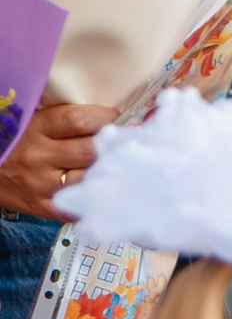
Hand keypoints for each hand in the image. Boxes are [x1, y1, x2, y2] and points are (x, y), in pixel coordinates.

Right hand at [0, 102, 114, 219]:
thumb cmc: (15, 142)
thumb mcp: (30, 122)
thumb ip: (61, 118)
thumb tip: (106, 113)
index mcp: (36, 128)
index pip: (78, 120)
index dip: (104, 117)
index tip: (115, 118)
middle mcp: (39, 156)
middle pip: (90, 150)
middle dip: (113, 145)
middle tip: (128, 142)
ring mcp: (41, 183)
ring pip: (90, 177)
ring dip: (109, 171)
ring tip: (121, 165)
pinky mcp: (42, 205)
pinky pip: (78, 205)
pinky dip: (96, 197)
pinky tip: (107, 189)